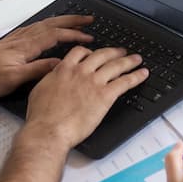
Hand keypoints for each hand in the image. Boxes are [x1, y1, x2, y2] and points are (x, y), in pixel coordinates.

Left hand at [0, 15, 96, 99]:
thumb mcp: (13, 79)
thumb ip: (37, 69)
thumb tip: (60, 63)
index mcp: (25, 46)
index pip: (56, 35)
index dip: (74, 34)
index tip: (89, 36)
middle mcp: (22, 39)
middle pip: (52, 24)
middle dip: (72, 20)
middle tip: (88, 18)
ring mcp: (16, 39)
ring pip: (44, 24)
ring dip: (61, 21)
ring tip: (75, 21)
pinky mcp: (11, 42)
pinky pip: (35, 28)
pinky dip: (48, 25)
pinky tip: (49, 28)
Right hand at [24, 45, 148, 147]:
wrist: (49, 130)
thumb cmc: (41, 117)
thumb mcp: (40, 90)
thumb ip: (50, 79)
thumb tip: (53, 77)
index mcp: (64, 69)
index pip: (80, 52)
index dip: (90, 51)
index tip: (94, 53)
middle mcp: (81, 72)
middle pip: (102, 54)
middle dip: (113, 52)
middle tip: (121, 52)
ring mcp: (94, 82)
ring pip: (116, 65)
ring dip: (128, 61)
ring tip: (136, 59)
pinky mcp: (105, 96)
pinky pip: (125, 82)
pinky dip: (136, 76)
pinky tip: (142, 74)